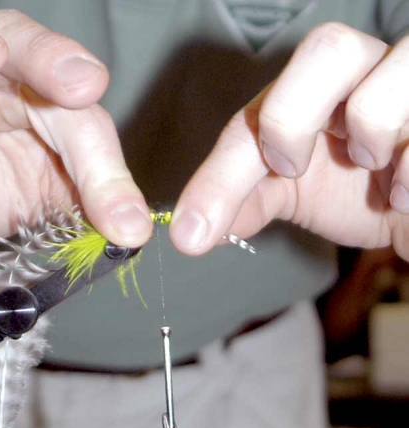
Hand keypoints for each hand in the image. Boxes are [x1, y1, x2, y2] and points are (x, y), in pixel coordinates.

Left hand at [170, 23, 408, 260]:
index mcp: (313, 91)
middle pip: (328, 47)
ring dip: (373, 127)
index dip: (222, 173)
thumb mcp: (289, 192)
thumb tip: (189, 232)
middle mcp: (366, 73)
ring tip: (372, 166)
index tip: (196, 229)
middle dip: (293, 117)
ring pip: (401, 63)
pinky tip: (403, 198)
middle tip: (290, 169)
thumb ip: (240, 200)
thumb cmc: (356, 192)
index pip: (257, 114)